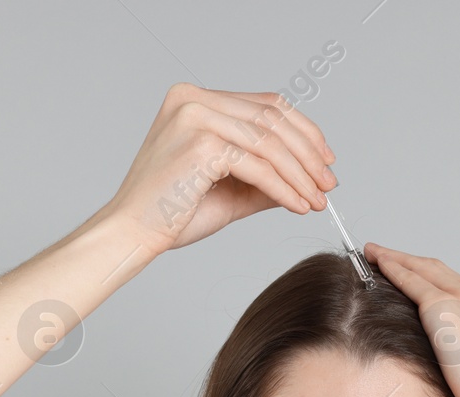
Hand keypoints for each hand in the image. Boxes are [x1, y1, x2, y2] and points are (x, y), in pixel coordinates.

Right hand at [97, 83, 337, 257]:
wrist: (132, 235)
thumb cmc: (170, 214)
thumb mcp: (230, 189)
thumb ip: (265, 176)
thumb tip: (309, 176)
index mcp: (194, 99)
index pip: (265, 104)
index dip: (302, 130)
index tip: (325, 158)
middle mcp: (192, 99)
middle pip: (272, 118)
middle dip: (308, 153)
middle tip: (328, 183)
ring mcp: (195, 117)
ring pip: (269, 142)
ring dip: (300, 174)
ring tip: (316, 200)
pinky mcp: (201, 144)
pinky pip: (258, 166)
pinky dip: (283, 187)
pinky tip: (296, 205)